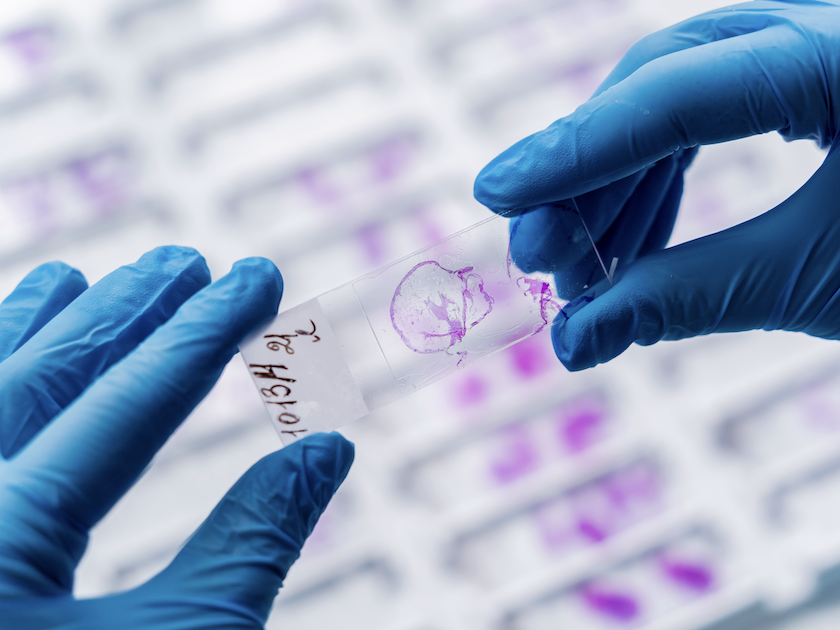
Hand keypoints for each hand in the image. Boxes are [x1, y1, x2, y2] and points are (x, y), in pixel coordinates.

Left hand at [0, 247, 353, 628]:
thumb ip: (254, 541)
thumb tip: (330, 450)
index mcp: (2, 537)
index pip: (129, 401)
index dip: (206, 330)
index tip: (256, 278)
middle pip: (42, 380)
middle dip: (124, 313)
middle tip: (184, 261)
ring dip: (34, 334)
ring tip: (78, 282)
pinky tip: (12, 362)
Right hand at [474, 0, 839, 369]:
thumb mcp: (820, 281)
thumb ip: (686, 299)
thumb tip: (571, 344)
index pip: (679, 92)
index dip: (576, 150)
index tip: (494, 193)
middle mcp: (822, 27)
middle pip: (661, 83)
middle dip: (588, 177)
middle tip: (537, 260)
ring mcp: (811, 45)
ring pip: (673, 101)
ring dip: (615, 189)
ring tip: (579, 271)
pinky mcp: (805, 77)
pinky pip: (705, 117)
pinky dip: (659, 182)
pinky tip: (630, 242)